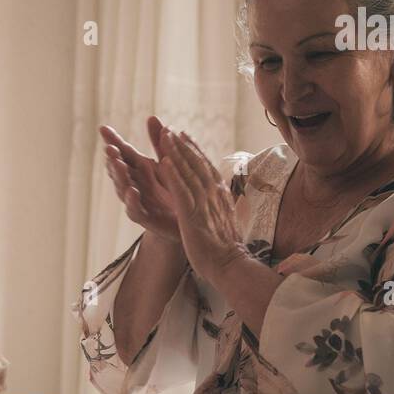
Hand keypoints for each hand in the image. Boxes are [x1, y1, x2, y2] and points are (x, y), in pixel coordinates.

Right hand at [99, 118, 182, 244]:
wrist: (189, 222)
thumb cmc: (176, 190)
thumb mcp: (168, 163)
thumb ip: (159, 142)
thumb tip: (151, 116)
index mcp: (140, 169)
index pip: (123, 152)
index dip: (113, 141)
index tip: (103, 128)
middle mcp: (134, 183)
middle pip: (120, 169)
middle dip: (113, 159)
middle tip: (109, 148)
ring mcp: (137, 201)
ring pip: (123, 188)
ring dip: (119, 177)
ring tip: (117, 164)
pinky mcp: (145, 218)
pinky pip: (135, 210)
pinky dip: (132, 201)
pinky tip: (132, 191)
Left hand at [156, 129, 246, 282]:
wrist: (230, 264)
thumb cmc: (225, 246)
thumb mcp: (222, 216)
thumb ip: (217, 201)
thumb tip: (217, 193)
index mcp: (219, 195)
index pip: (205, 166)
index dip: (194, 149)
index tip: (184, 135)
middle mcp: (213, 194)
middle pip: (196, 164)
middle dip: (183, 145)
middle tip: (170, 129)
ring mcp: (204, 203)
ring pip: (188, 172)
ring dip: (176, 152)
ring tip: (165, 135)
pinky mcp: (193, 215)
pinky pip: (182, 191)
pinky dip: (173, 175)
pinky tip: (163, 162)